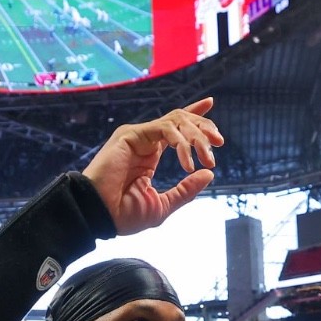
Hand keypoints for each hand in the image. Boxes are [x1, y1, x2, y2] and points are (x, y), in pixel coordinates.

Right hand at [83, 98, 222, 234]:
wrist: (101, 216)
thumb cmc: (125, 214)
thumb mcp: (163, 204)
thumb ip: (186, 189)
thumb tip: (209, 174)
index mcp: (149, 156)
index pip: (175, 128)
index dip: (193, 114)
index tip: (210, 104)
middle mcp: (143, 142)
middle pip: (179, 119)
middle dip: (202, 126)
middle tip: (219, 141)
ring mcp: (136, 137)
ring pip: (175, 121)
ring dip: (195, 136)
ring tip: (206, 155)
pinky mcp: (130, 134)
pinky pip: (164, 128)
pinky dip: (180, 142)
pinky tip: (186, 159)